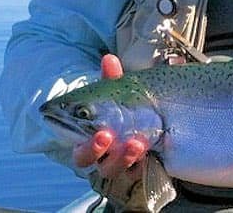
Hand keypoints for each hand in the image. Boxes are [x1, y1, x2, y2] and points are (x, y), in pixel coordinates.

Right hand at [71, 54, 149, 179]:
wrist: (154, 123)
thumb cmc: (126, 107)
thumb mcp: (121, 92)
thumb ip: (113, 78)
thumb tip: (109, 58)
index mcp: (87, 136)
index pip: (78, 147)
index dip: (85, 144)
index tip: (101, 132)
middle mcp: (98, 154)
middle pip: (87, 161)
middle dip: (95, 150)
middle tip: (108, 136)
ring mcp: (117, 164)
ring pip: (112, 169)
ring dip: (124, 157)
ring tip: (138, 142)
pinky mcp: (136, 169)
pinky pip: (136, 173)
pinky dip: (141, 164)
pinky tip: (150, 154)